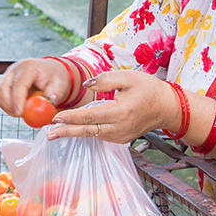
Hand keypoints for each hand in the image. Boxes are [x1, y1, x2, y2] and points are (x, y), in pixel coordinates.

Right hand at [0, 57, 73, 118]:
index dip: (17, 99)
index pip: (19, 84)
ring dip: (8, 106)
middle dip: (9, 105)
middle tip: (20, 115)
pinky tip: (20, 109)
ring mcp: (8, 76)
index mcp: (29, 67)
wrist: (50, 72)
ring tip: (23, 111)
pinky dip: (8, 106)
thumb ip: (54, 93)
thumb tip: (48, 102)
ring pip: (0, 93)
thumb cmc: (54, 77)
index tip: (19, 113)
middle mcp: (15, 70)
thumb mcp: (60, 84)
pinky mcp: (5, 83)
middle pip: (2, 88)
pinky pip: (2, 97)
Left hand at [45, 70, 174, 143]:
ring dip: (75, 131)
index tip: (55, 118)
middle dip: (66, 132)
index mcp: (121, 112)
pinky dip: (87, 131)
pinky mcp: (121, 139)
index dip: (71, 117)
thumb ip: (104, 79)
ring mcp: (121, 136)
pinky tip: (75, 127)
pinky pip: (101, 134)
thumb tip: (86, 84)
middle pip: (88, 131)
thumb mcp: (128, 77)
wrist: (167, 108)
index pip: (90, 116)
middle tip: (48, 133)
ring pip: (93, 134)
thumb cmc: (149, 89)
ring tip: (56, 130)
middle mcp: (120, 128)